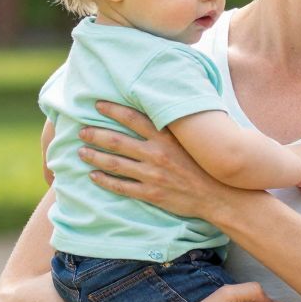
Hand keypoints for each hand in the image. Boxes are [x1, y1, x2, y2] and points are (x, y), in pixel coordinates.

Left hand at [79, 101, 226, 218]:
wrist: (220, 196)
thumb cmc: (208, 165)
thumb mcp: (195, 140)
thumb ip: (177, 126)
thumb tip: (165, 108)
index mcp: (167, 137)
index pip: (133, 118)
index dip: (112, 110)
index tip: (97, 105)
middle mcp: (157, 154)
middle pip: (117, 140)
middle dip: (95, 134)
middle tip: (81, 130)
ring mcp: (152, 175)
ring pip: (115, 163)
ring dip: (94, 156)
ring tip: (81, 151)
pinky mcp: (152, 193)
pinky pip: (121, 187)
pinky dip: (105, 181)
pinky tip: (93, 176)